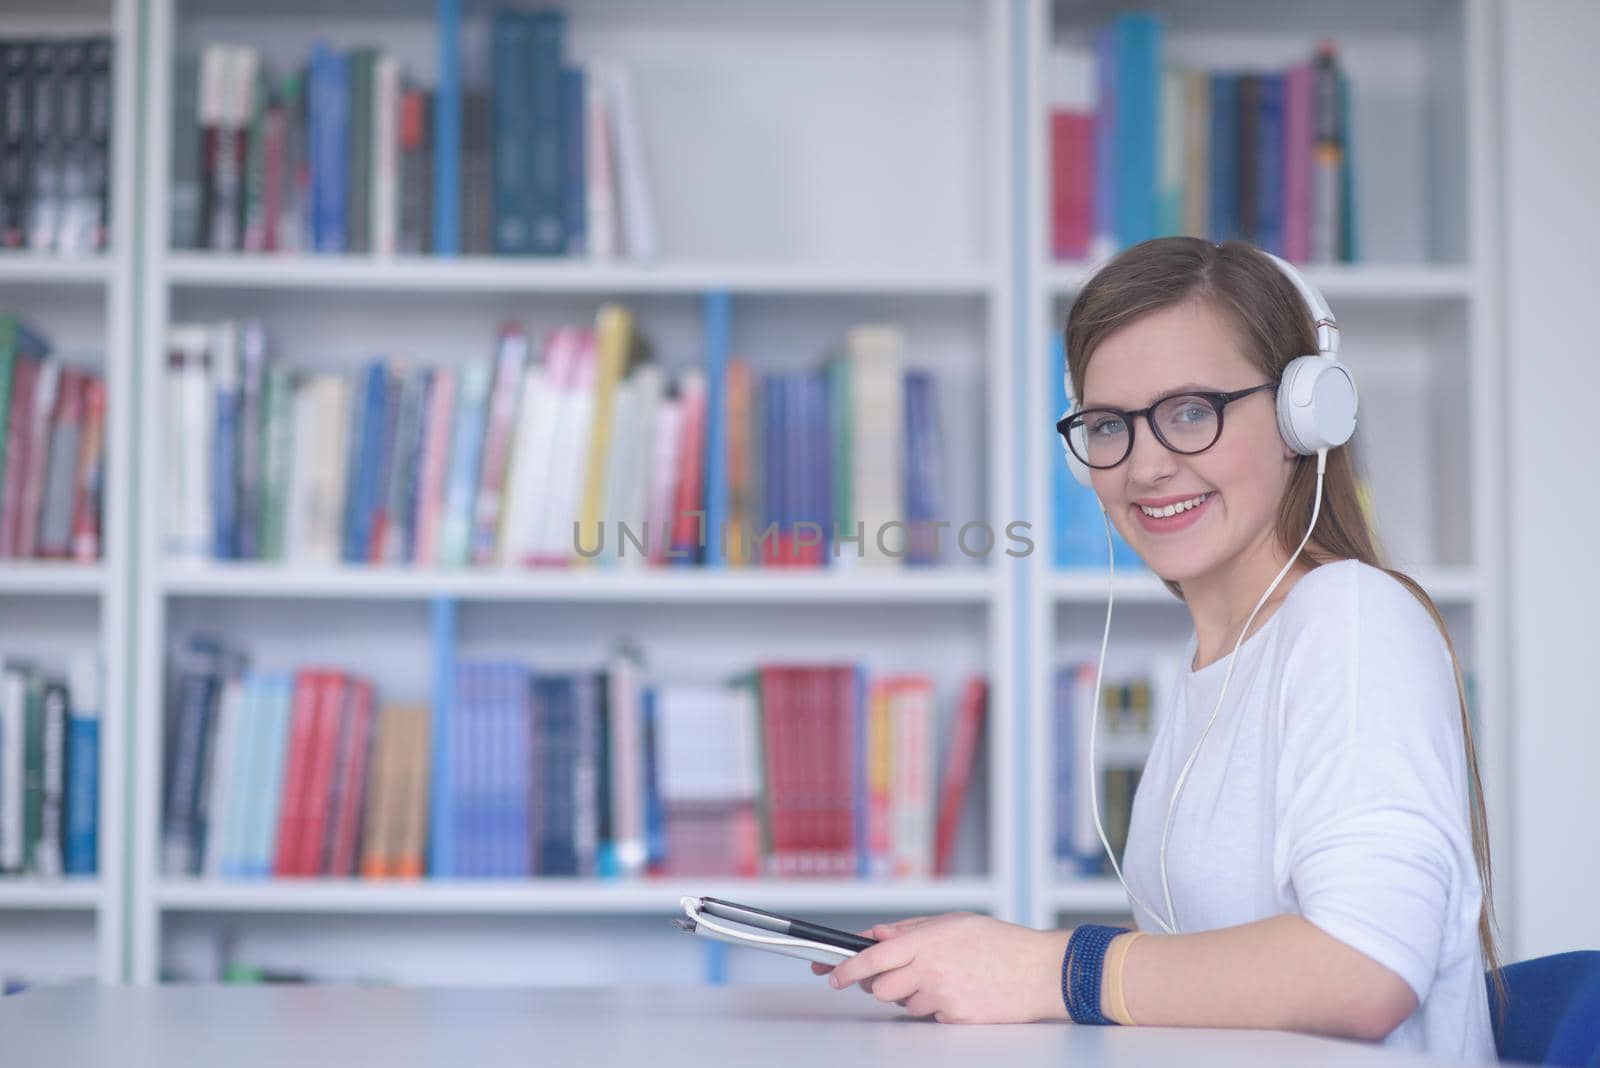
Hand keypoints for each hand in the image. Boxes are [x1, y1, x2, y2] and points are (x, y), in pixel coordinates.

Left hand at [819, 912, 1073, 1023]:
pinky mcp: (954, 1019)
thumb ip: (909, 929)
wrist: (1038, 971)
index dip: (845, 968)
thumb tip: (876, 935)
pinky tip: (957, 991)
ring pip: (903, 1004)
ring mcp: (941, 997)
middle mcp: (929, 970)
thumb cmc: (998, 942)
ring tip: (942, 978)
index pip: (871, 957)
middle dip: (879, 984)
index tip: (831, 974)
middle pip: (879, 988)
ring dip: (911, 994)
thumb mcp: (951, 922)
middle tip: (896, 974)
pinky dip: (934, 1007)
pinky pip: (928, 1016)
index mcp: (925, 941)